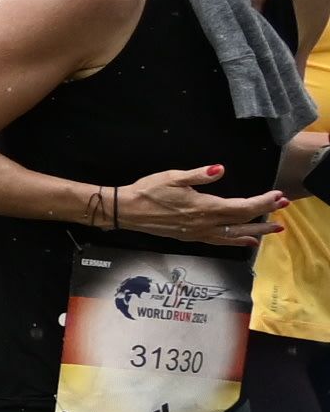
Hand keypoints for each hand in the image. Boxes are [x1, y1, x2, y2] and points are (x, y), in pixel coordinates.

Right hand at [110, 164, 285, 248]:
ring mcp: (198, 233)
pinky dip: (236, 241)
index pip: (241, 207)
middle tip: (284, 210)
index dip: (262, 202)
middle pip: (242, 222)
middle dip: (265, 216)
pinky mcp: (191, 236)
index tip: (278, 196)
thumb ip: (199, 175)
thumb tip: (220, 169)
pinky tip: (245, 241)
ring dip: (256, 231)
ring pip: (234, 234)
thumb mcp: (173, 177)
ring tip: (274, 230)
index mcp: (204, 207)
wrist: (126, 210)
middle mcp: (205, 223)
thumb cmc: (148, 190)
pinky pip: (220, 241)